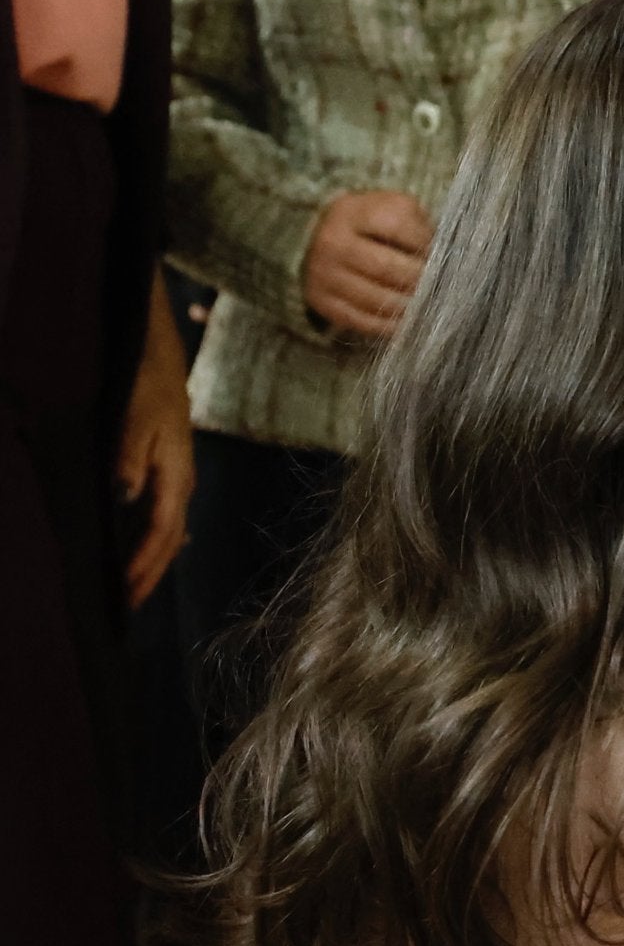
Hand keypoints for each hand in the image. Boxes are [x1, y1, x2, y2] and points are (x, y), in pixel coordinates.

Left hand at [117, 271, 194, 607]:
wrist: (155, 336)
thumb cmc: (143, 373)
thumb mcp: (134, 413)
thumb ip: (128, 457)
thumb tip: (123, 499)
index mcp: (176, 472)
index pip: (162, 534)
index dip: (142, 568)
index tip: (121, 598)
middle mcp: (180, 477)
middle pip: (169, 540)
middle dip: (148, 574)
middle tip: (123, 609)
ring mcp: (175, 469)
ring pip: (166, 526)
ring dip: (150, 557)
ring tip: (131, 586)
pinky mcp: (165, 460)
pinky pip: (162, 510)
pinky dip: (150, 534)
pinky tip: (140, 541)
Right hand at [305, 191, 432, 339]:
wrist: (320, 239)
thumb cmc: (372, 226)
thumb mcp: (392, 209)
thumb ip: (417, 225)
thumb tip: (444, 260)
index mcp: (351, 212)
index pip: (397, 226)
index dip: (425, 242)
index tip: (441, 253)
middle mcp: (333, 243)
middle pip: (388, 268)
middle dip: (422, 279)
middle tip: (442, 286)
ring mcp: (324, 275)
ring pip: (378, 299)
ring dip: (411, 306)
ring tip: (430, 304)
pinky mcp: (323, 302)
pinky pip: (364, 322)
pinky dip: (393, 325)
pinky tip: (410, 320)